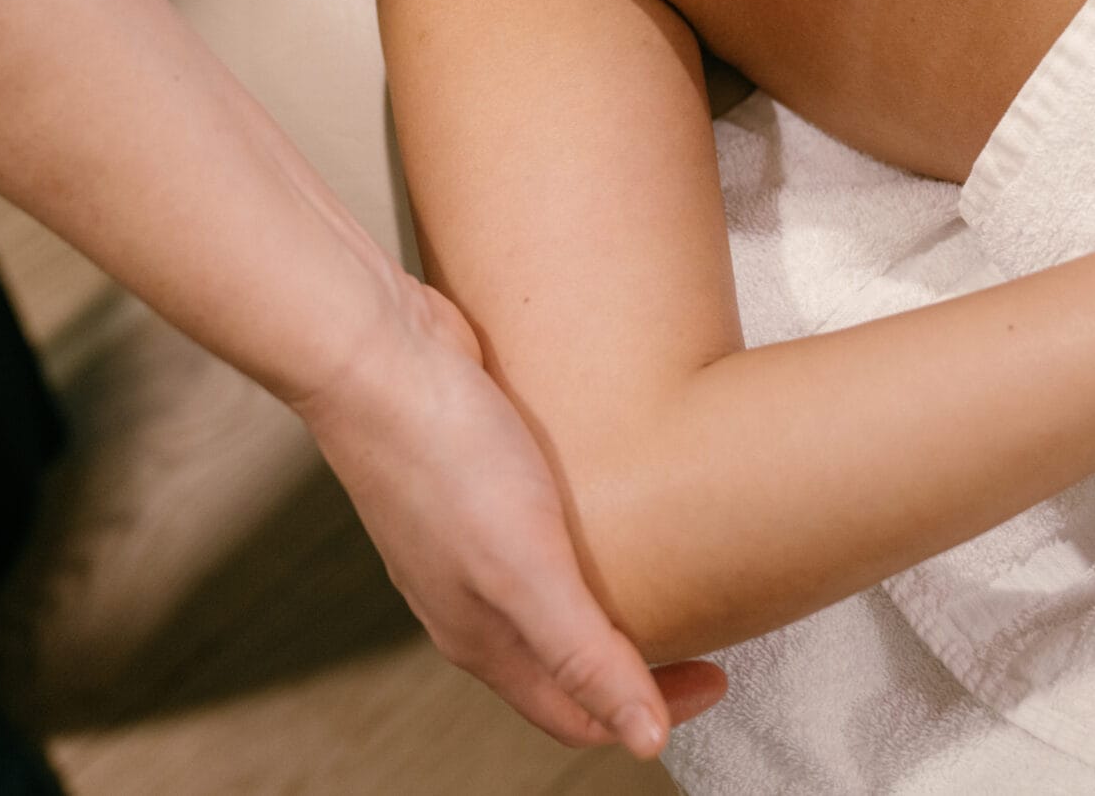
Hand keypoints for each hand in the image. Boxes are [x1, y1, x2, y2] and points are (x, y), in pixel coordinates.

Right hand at [298, 277, 725, 754]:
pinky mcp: (473, 478)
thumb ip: (584, 656)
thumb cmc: (446, 458)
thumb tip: (646, 742)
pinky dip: (584, 536)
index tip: (720, 674)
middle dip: (634, 661)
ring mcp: (467, 537)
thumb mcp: (526, 568)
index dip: (650, 710)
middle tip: (708, 625)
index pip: (575, 713)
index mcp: (481, 637)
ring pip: (549, 593)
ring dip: (608, 597)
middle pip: (563, 661)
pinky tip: (615, 498)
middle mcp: (469, 597)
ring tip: (673, 565)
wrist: (374, 352)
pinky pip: (536, 529)